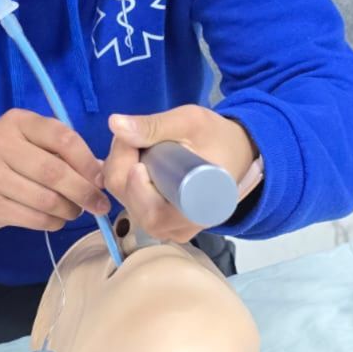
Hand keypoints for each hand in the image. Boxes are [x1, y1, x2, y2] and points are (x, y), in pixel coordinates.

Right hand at [0, 109, 109, 231]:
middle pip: (55, 172)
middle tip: (99, 204)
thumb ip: (62, 150)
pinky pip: (34, 219)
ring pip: (46, 199)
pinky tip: (56, 219)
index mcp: (17, 122)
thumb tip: (103, 172)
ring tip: (76, 211)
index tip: (102, 178)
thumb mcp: (29, 140)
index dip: (88, 161)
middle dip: (84, 191)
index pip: (62, 137)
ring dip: (70, 210)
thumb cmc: (6, 157)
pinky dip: (53, 222)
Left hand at [102, 105, 255, 242]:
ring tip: (141, 144)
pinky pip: (129, 199)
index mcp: (192, 212)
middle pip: (129, 200)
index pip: (146, 207)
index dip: (131, 174)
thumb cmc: (218, 137)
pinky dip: (126, 176)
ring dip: (123, 167)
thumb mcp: (191, 123)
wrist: (238, 152)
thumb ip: (154, 126)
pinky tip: (137, 158)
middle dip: (122, 162)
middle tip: (135, 136)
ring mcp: (166, 227)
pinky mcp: (158, 220)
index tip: (135, 143)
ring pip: (124, 199)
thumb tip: (114, 124)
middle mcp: (178, 228)